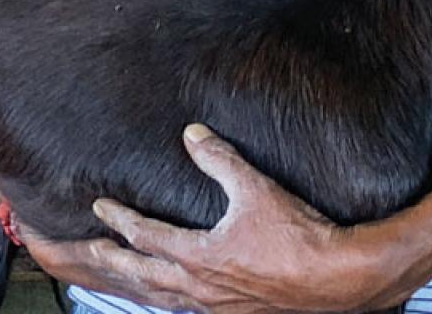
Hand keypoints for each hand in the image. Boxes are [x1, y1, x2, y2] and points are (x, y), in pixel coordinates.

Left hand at [32, 125, 410, 313]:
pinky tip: (168, 297)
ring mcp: (218, 305)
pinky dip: (168, 300)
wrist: (345, 279)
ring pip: (162, 297)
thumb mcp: (258, 191)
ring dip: (136, 283)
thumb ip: (221, 161)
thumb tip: (192, 135)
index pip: (144, 236)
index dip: (119, 218)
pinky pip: (189, 308)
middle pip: (142, 273)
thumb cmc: (302, 236)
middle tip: (86, 249)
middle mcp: (201, 287)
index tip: (99, 205)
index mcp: (199, 257)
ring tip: (118, 273)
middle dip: (111, 259)